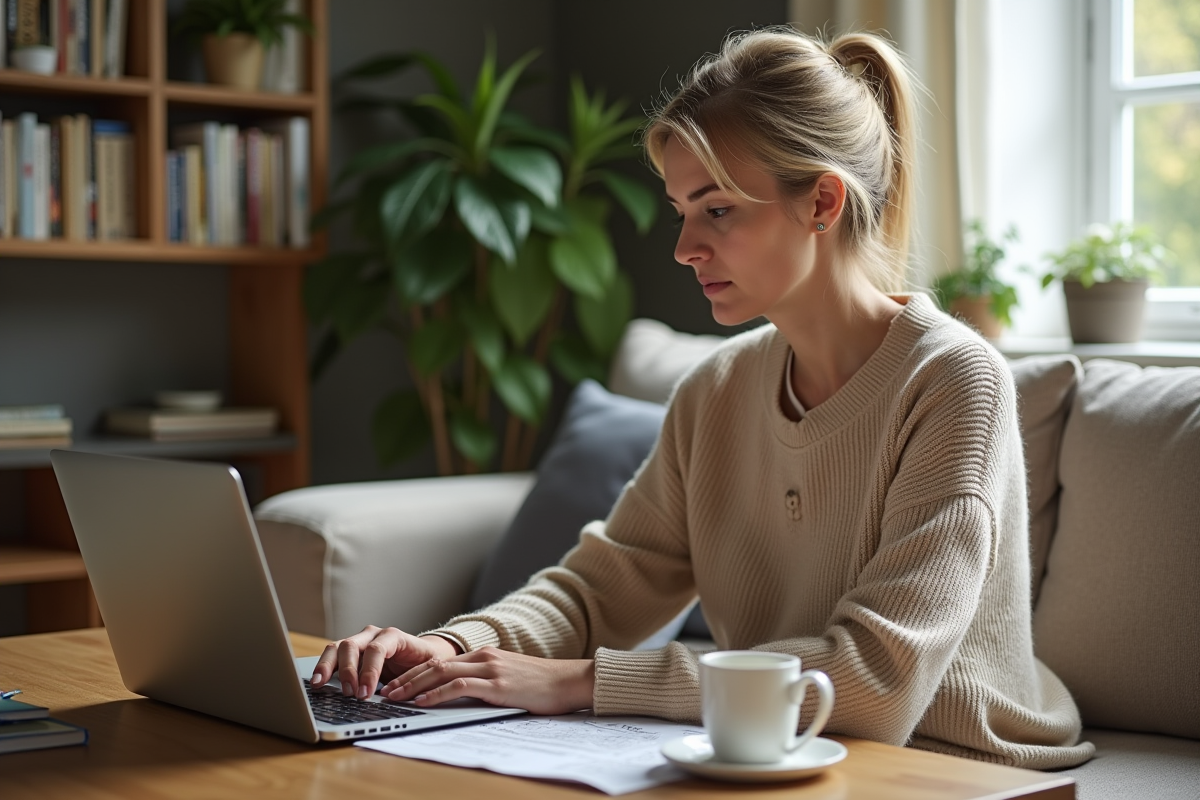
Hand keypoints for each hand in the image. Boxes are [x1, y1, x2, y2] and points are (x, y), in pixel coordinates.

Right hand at [310, 625, 459, 698]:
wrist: (423, 654)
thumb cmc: (424, 662)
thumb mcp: (425, 670)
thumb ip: (411, 680)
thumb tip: (395, 698)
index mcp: (393, 636)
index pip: (376, 650)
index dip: (369, 672)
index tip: (365, 694)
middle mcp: (372, 635)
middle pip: (351, 645)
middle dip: (348, 671)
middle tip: (350, 693)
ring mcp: (359, 641)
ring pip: (337, 647)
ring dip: (329, 667)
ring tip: (321, 684)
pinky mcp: (349, 652)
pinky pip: (332, 655)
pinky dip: (324, 667)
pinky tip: (317, 681)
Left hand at [384, 647, 595, 715]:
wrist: (570, 681)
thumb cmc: (542, 685)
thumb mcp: (508, 679)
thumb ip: (486, 682)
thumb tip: (461, 697)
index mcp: (485, 655)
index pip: (441, 661)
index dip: (416, 673)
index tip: (398, 684)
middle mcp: (484, 657)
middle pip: (435, 664)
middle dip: (407, 678)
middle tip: (387, 691)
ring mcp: (490, 668)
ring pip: (442, 672)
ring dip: (414, 686)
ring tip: (396, 697)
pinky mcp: (498, 684)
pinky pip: (459, 686)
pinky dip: (437, 693)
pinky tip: (423, 701)